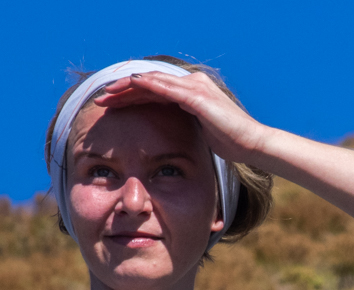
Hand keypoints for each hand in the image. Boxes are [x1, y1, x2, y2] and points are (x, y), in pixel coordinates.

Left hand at [95, 72, 272, 164]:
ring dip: (126, 87)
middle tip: (101, 98)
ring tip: (106, 95)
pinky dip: (142, 87)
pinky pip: (162, 87)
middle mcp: (192, 85)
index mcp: (192, 93)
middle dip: (123, 91)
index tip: (113, 106)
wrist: (252, 144)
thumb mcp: (203, 133)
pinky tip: (126, 89)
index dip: (133, 97)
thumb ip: (187, 128)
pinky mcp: (195, 96)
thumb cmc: (232, 143)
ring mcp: (194, 87)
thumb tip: (172, 139)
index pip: (156, 91)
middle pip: (150, 83)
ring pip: (151, 82)